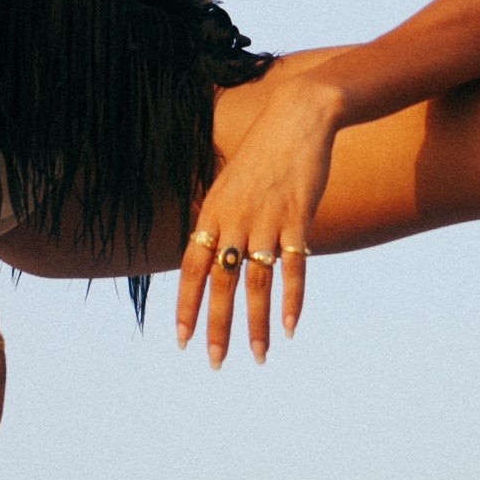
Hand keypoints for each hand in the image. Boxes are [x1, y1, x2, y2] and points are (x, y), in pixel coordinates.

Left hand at [176, 64, 341, 365]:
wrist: (297, 117)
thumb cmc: (262, 152)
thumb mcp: (229, 183)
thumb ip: (219, 219)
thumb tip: (210, 253)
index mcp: (212, 211)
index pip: (190, 267)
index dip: (185, 304)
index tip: (181, 339)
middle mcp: (234, 219)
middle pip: (220, 283)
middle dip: (216, 327)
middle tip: (214, 362)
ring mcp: (266, 220)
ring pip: (256, 282)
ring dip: (255, 324)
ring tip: (257, 357)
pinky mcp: (298, 218)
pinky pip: (293, 268)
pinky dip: (292, 300)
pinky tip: (289, 327)